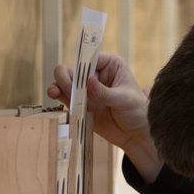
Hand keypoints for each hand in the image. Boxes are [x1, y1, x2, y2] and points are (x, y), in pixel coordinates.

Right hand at [47, 54, 162, 181]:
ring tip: (56, 92)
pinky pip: (65, 97)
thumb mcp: (124, 100)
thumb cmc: (137, 112)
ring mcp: (86, 89)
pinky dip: (59, 97)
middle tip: (69, 89)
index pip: (90, 58)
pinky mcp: (80, 103)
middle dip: (67, 77)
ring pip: (65, 81)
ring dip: (59, 85)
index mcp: (110, 64)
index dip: (81, 65)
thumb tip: (88, 82)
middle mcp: (96, 73)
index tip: (80, 78)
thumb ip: (105, 92)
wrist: (135, 135)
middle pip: (73, 69)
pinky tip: (56, 97)